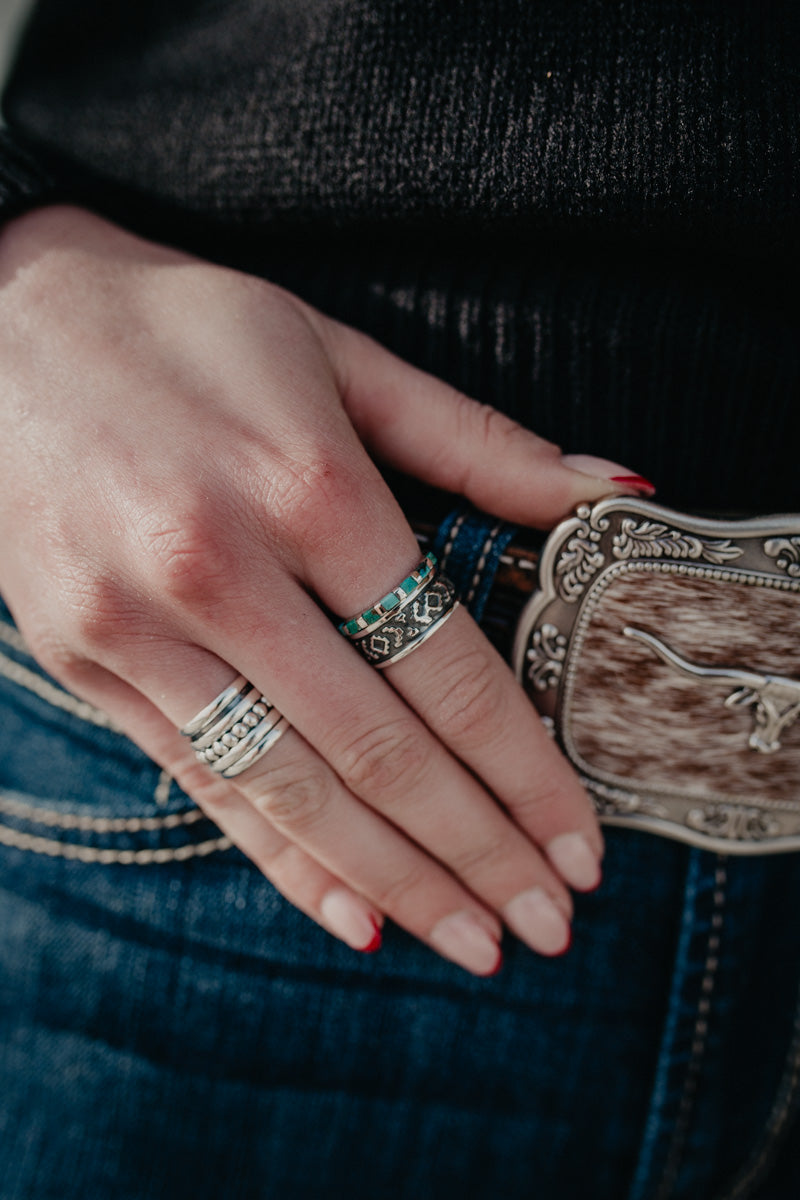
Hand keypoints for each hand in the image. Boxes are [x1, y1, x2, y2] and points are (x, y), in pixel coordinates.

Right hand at [0, 204, 648, 973]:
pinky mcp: (88, 664)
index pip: (443, 665)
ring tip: (474, 943)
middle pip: (377, 748)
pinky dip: (283, 860)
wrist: (2, 327)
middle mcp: (220, 568)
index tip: (580, 841)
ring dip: (395, 880)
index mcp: (304, 483)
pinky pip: (203, 783)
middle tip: (549, 923)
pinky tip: (355, 916)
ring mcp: (140, 627)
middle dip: (476, 849)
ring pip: (291, 789)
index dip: (523, 768)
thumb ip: (477, 438)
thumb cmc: (189, 330)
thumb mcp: (339, 353)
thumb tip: (612, 489)